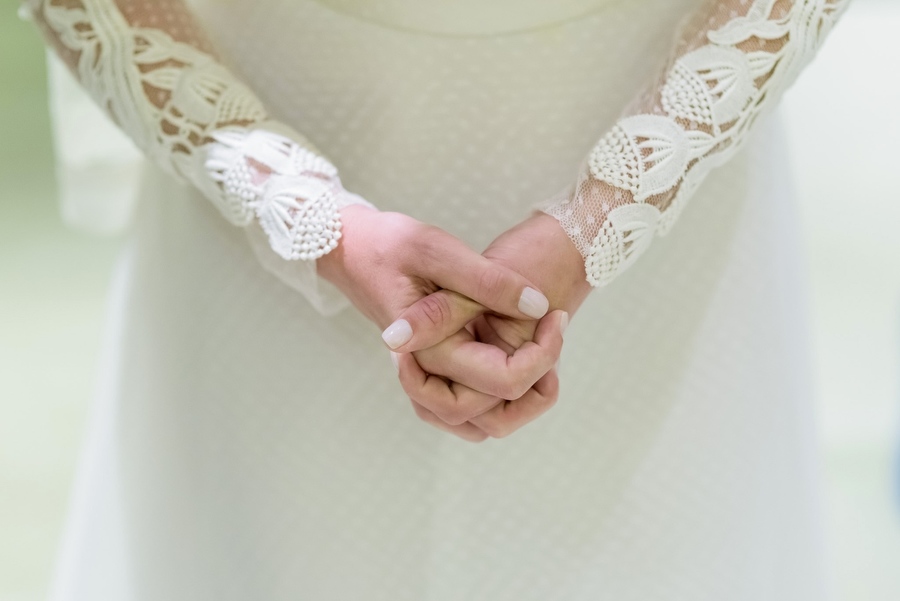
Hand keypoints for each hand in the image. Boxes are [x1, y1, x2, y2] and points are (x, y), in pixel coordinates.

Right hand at [318, 205, 570, 432]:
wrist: (349, 250)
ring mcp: (424, 378)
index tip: (554, 313)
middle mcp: (425, 374)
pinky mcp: (427, 370)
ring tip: (540, 357)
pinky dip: (491, 398)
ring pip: (475, 422)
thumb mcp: (438, 250)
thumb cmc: (387, 245)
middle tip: (552, 330)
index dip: (542, 354)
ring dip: (515, 401)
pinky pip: (461, 407)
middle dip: (534, 381)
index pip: (502, 381)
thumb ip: (487, 280)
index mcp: (431, 349)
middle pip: (491, 416)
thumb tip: (538, 306)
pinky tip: (513, 359)